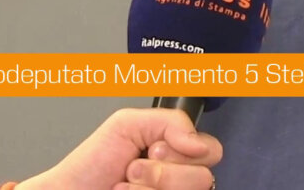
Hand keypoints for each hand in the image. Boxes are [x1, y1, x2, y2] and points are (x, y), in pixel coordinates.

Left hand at [16, 108, 221, 189]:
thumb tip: (199, 142)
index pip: (211, 151)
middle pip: (203, 178)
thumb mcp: (128, 124)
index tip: (154, 148)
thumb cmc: (92, 164)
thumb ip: (171, 120)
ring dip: (148, 188)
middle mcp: (179, 180)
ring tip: (126, 184)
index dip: (183, 151)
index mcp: (177, 153)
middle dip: (162, 171)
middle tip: (134, 167)